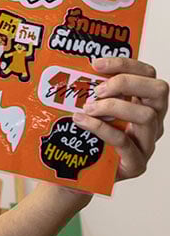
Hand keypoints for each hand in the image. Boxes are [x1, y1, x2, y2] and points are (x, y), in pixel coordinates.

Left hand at [72, 57, 167, 179]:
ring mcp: (147, 144)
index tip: (95, 63)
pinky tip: (81, 121)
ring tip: (87, 108)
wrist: (77, 172)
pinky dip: (101, 128)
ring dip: (113, 107)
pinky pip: (125, 142)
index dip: (125, 63)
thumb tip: (75, 66)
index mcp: (143, 103)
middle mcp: (152, 121)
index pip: (148, 73)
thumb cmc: (84, 135)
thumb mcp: (90, 107)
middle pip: (159, 90)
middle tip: (97, 89)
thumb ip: (92, 90)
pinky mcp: (136, 164)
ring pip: (146, 116)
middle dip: (126, 82)